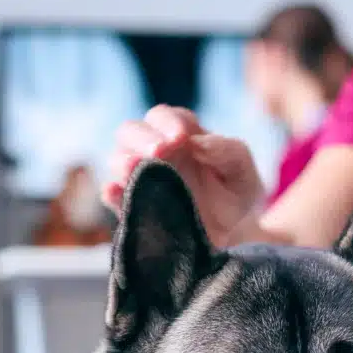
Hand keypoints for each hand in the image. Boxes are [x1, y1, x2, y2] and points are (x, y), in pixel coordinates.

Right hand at [102, 105, 263, 245]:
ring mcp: (141, 178)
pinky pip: (113, 196)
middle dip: (143, 137)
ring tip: (134, 168)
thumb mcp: (242, 171)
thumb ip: (228, 151)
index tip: (181, 137)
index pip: (164, 117)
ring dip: (124, 161)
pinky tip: (114, 191)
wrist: (229, 235)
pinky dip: (110, 193)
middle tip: (159, 151)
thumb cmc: (235, 195)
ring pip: (118, 158)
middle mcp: (154, 152)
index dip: (170, 122)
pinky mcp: (133, 206)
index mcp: (179, 135)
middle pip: (132, 130)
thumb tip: (198, 142)